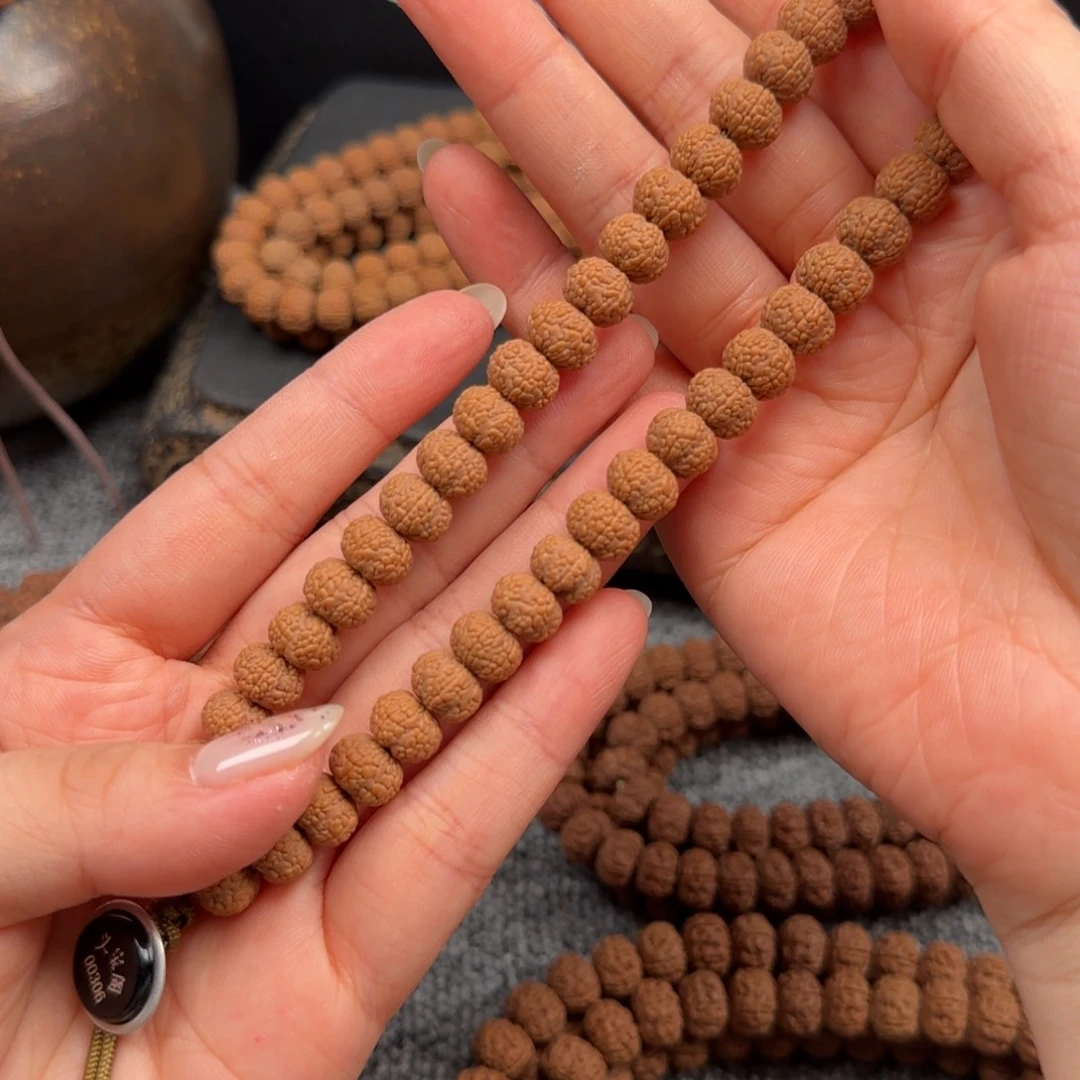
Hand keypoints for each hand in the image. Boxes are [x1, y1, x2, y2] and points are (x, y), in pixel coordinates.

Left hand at [0, 288, 660, 1078]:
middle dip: (498, 468)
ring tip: (639, 477)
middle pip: (383, 579)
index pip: (250, 507)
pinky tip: (609, 635)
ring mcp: (298, 847)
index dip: (355, 409)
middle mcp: (220, 740)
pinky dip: (534, 743)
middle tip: (600, 374)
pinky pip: (450, 842)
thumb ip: (89, 785)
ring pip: (442, 691)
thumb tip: (292, 753)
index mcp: (102, 673)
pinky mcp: (348, 971)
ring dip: (546, 580)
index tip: (456, 320)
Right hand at [401, 0, 1079, 1070]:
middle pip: (699, 132)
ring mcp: (766, 387)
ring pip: (635, 232)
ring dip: (533, 119)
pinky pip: (599, 372)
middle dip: (587, 29)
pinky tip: (457, 191)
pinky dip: (530, 287)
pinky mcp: (700, 487)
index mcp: (960, 206)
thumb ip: (997, 67)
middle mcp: (852, 288)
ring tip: (444, 10)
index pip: (810, 61)